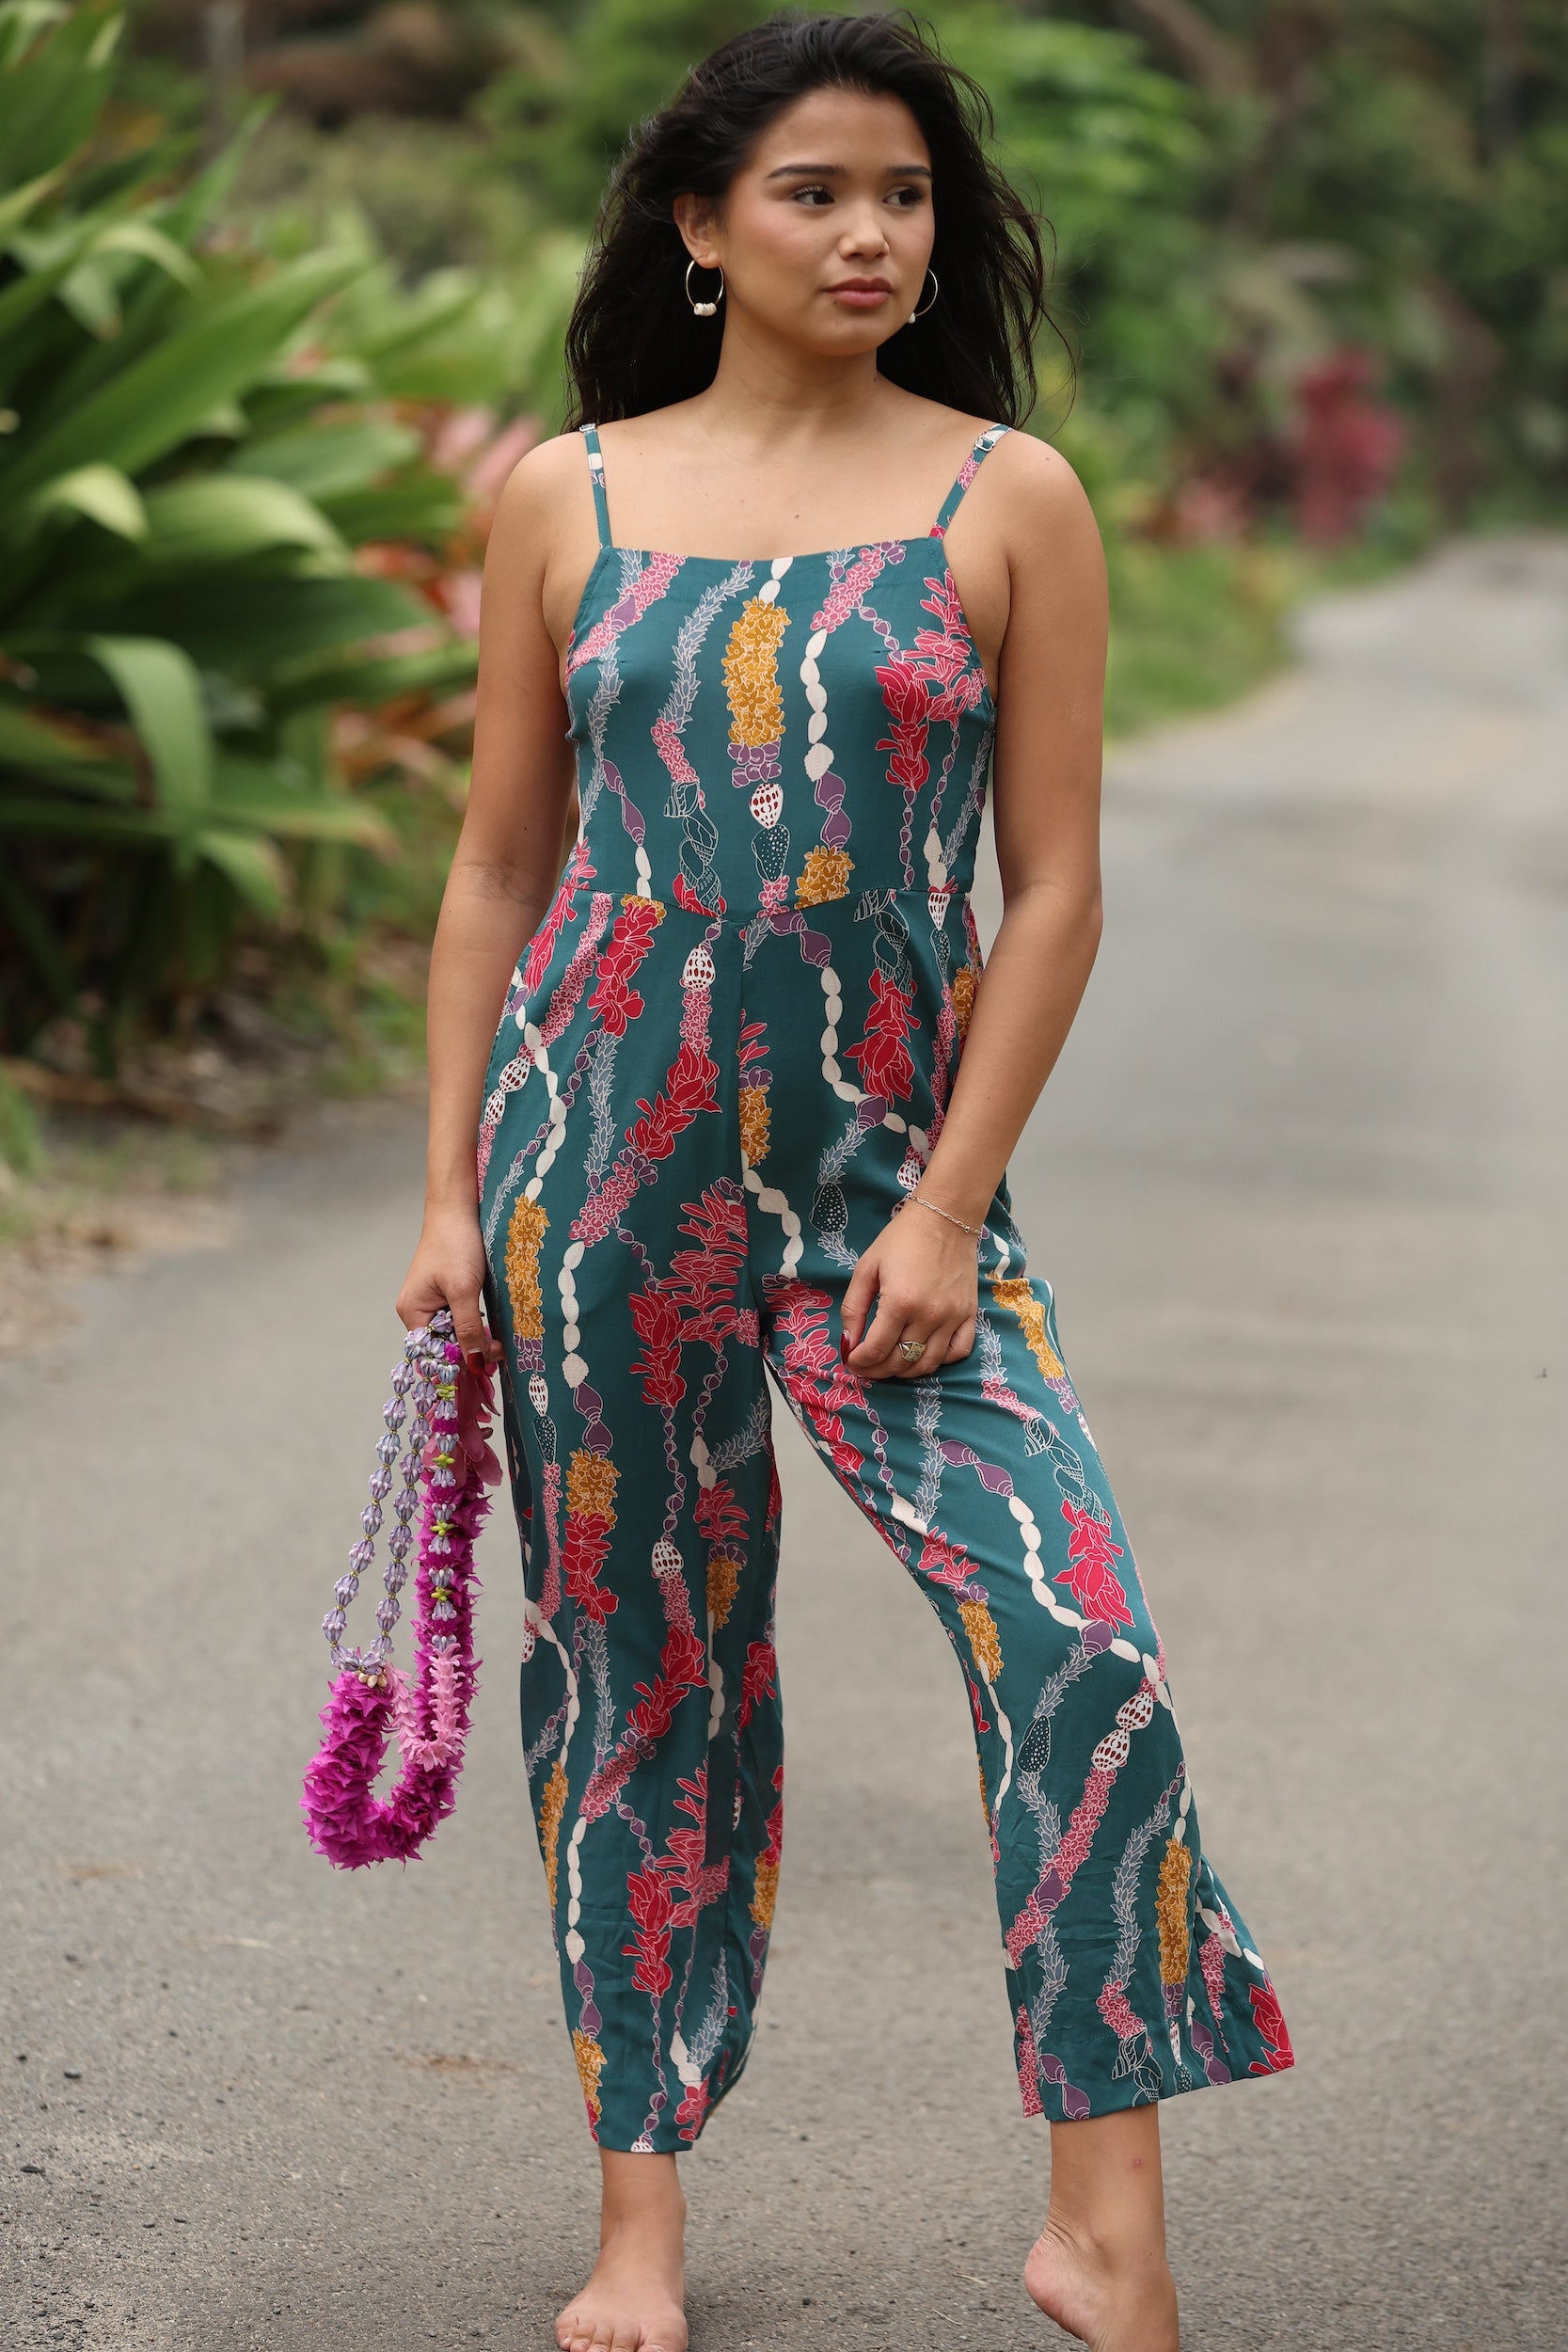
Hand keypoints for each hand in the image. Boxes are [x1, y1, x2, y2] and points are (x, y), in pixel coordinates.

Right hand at [395, 1200, 504, 1374]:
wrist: (458, 1209)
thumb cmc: (456, 1245)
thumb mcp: (464, 1289)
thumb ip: (468, 1329)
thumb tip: (475, 1365)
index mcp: (412, 1312)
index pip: (433, 1353)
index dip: (458, 1364)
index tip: (487, 1369)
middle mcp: (417, 1311)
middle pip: (442, 1346)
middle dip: (469, 1354)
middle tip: (500, 1357)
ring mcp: (431, 1303)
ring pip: (453, 1334)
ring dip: (475, 1341)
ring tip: (499, 1347)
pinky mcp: (446, 1294)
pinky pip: (458, 1320)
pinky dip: (474, 1327)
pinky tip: (492, 1331)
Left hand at [841, 1198, 978, 1379]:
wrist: (944, 1218)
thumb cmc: (901, 1240)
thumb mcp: (867, 1269)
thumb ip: (853, 1308)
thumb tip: (848, 1343)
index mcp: (900, 1303)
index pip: (876, 1350)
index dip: (859, 1362)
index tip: (851, 1360)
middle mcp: (929, 1316)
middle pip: (900, 1361)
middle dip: (877, 1370)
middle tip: (866, 1365)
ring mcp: (953, 1318)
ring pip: (928, 1364)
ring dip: (905, 1371)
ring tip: (890, 1364)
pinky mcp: (969, 1314)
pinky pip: (958, 1351)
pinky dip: (940, 1360)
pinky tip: (923, 1354)